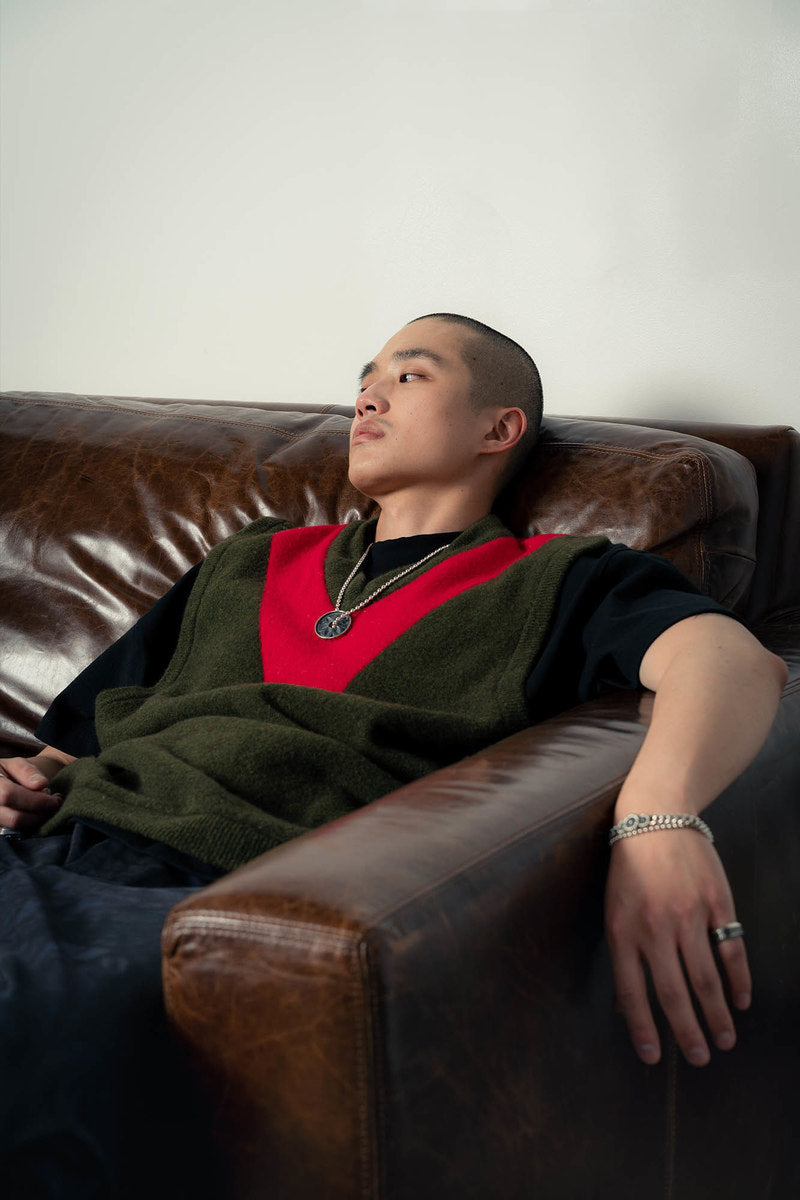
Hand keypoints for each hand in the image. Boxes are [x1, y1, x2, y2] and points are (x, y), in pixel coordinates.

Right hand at [0, 755, 64, 834]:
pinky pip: (16, 834)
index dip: (35, 799)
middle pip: (14, 818)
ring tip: (44, 807)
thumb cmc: (8, 773)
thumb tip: (40, 784)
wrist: (1, 783)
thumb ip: (26, 771)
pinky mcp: (0, 829)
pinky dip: (31, 826)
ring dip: (37, 821)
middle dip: (40, 814)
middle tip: (54, 805)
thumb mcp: (15, 764)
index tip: (54, 799)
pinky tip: (36, 815)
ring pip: (16, 829)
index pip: (8, 795)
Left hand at [605, 830, 750, 1066]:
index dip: (641, 1027)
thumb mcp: (614, 910)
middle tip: (700, 1059)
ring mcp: (689, 914)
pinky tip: (741, 1000)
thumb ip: (623, 955)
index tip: (652, 1057)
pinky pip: (731, 948)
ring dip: (716, 1014)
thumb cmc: (630, 869)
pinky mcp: (717, 902)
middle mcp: (655, 926)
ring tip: (724, 1040)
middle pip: (673, 991)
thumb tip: (626, 1006)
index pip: (631, 990)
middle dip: (687, 1031)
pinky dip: (739, 979)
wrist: (656, 818)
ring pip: (705, 976)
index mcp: (623, 930)